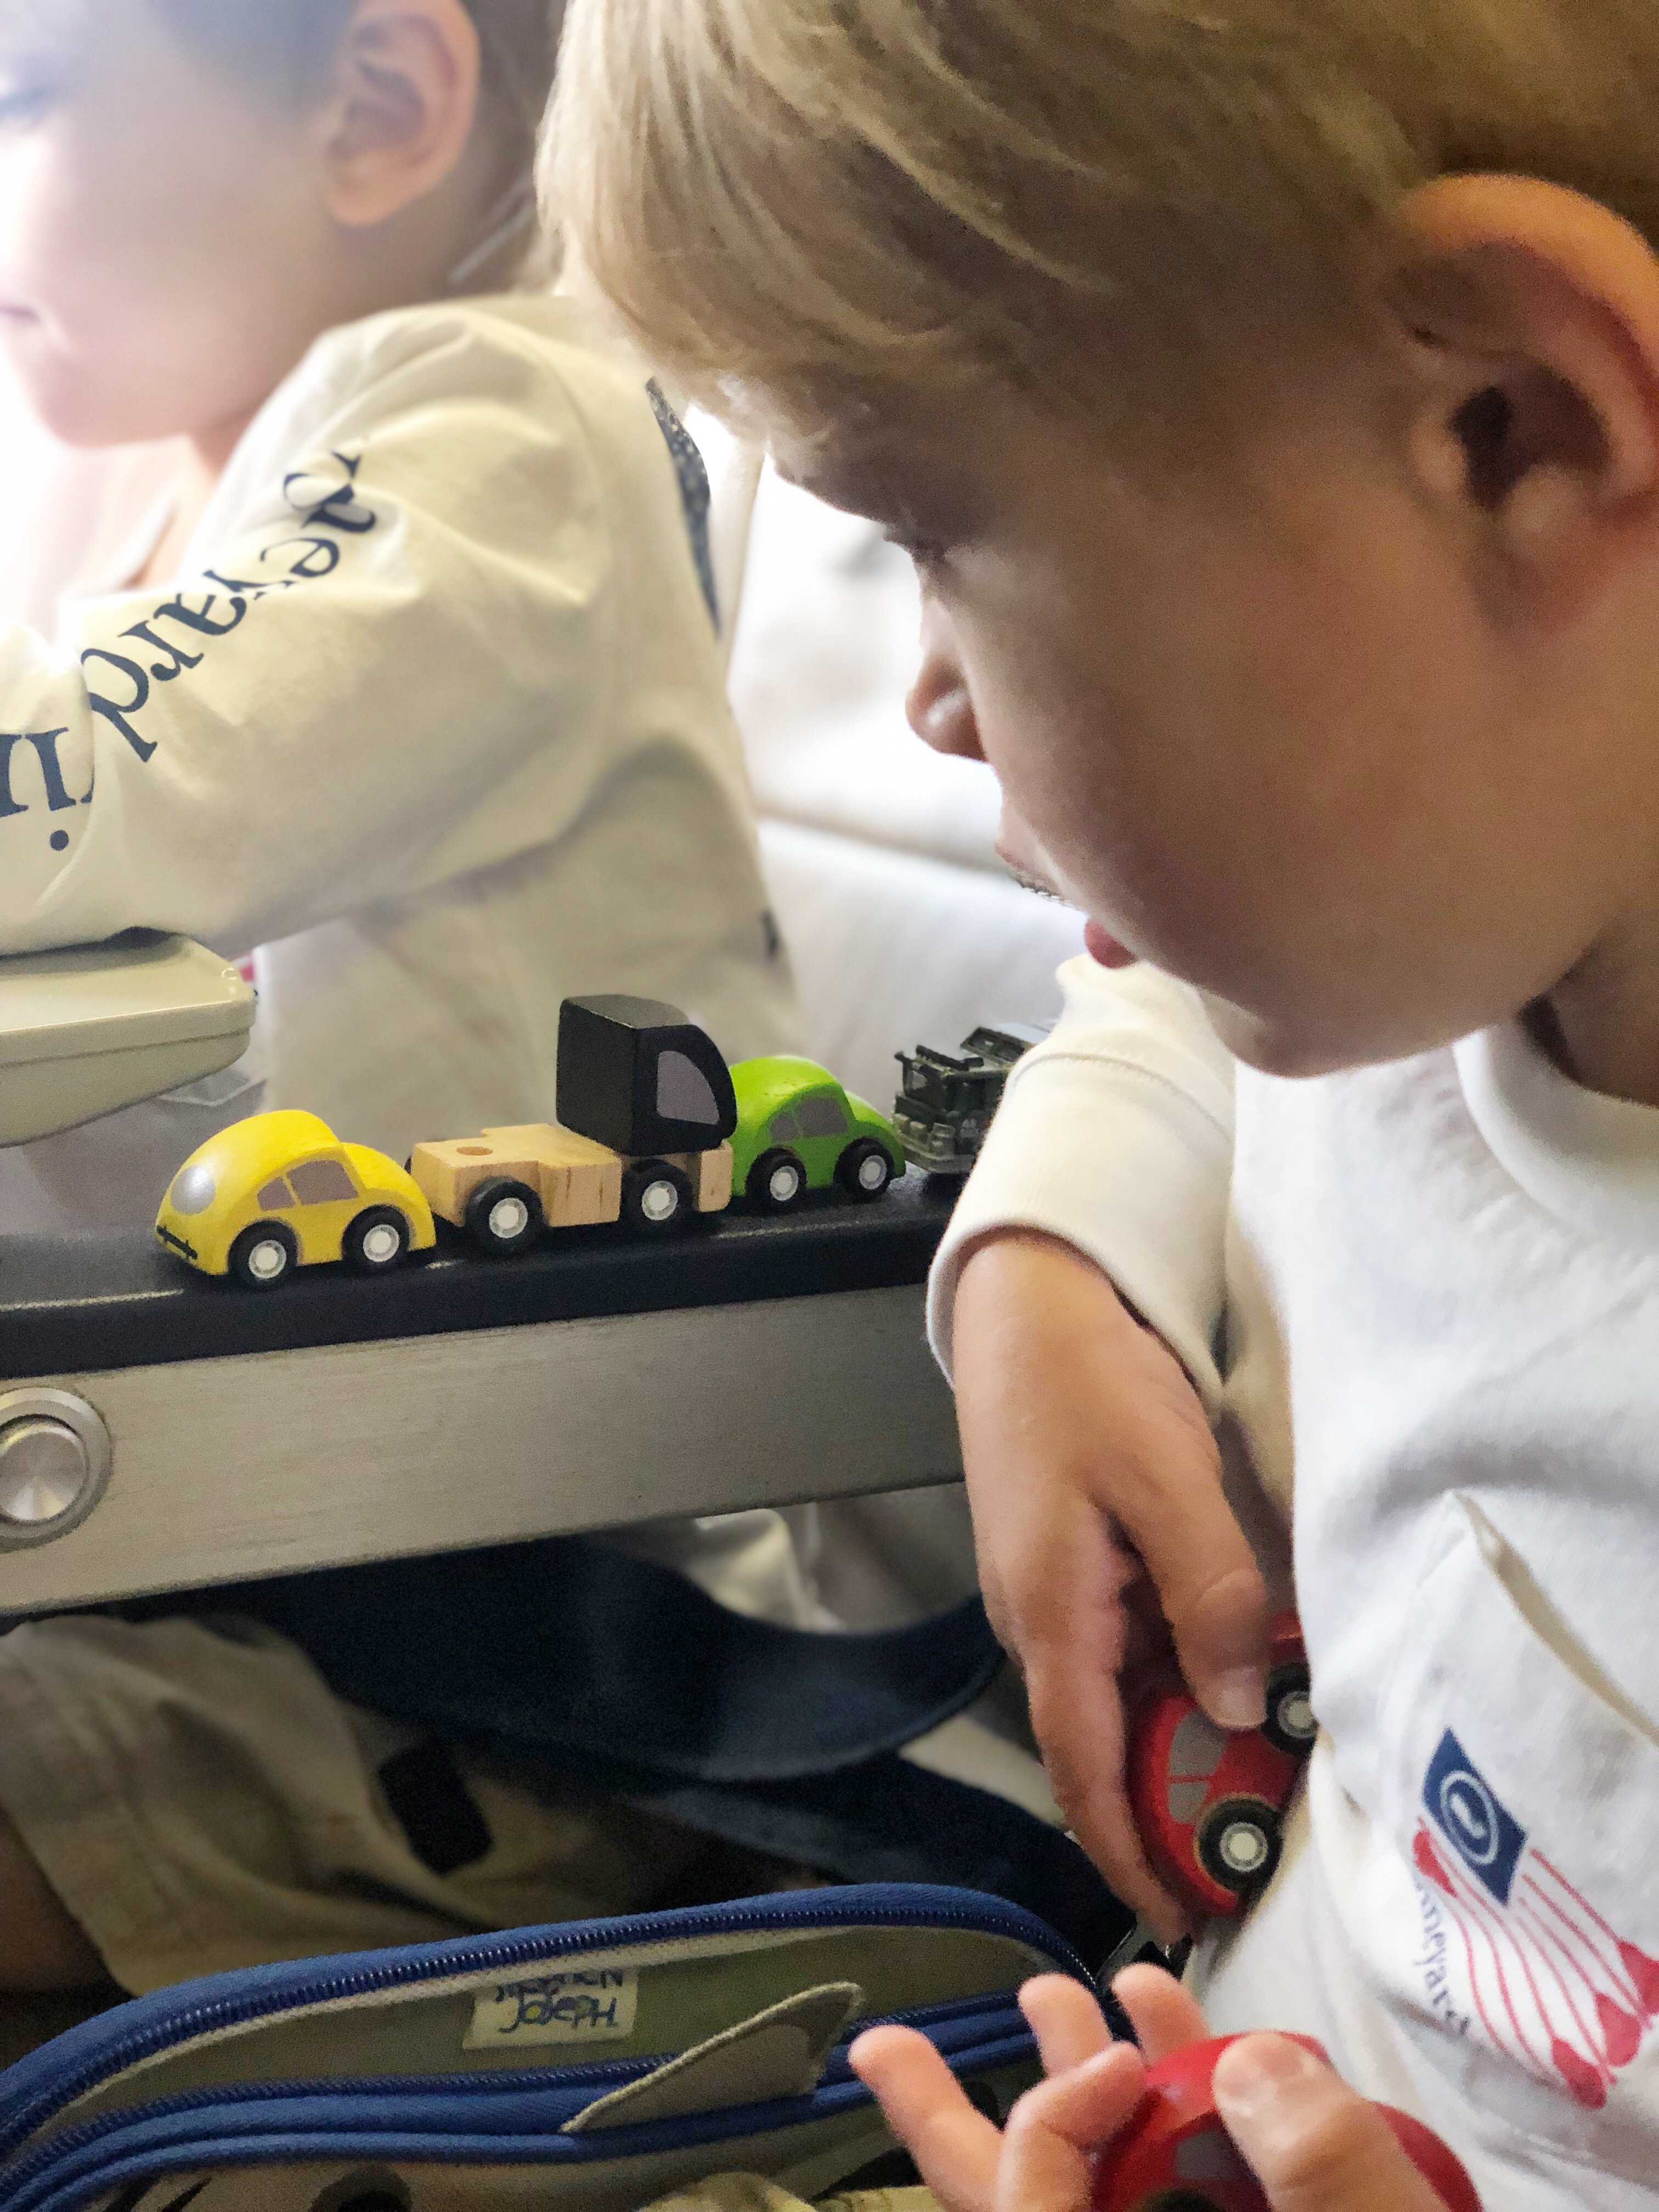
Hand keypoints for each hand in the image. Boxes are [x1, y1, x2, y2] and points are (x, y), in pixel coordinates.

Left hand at [851, 1967, 1470, 2211]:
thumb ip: (1324, 2177)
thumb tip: (1256, 2064)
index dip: (1052, 2120)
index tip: (1129, 2055)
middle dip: (954, 2132)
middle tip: (881, 2049)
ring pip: (1106, 2208)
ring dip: (1083, 2099)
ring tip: (1053, 1994)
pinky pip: (1185, 2210)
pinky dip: (1181, 2139)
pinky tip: (1194, 2050)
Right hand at [952, 1229, 1270, 1934]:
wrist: (1029, 1305)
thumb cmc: (1091, 1385)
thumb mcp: (1168, 1483)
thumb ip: (1208, 1596)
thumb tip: (1236, 1704)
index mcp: (1049, 1617)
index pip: (1083, 1769)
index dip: (1127, 1851)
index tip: (1179, 1916)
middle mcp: (1037, 1621)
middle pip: (1099, 1744)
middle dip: (1165, 1807)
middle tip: (1250, 1848)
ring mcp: (1046, 1591)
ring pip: (1113, 1695)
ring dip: (1173, 1741)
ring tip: (1253, 1777)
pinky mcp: (1066, 1561)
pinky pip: (1117, 1647)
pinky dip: (1169, 1680)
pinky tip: (1224, 1679)